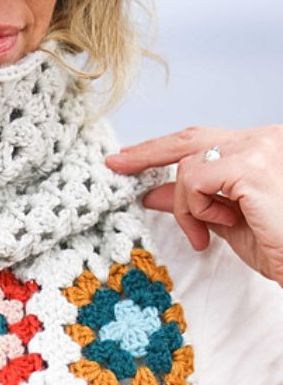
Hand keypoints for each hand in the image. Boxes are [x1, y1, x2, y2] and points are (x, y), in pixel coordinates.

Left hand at [106, 126, 282, 285]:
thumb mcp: (225, 220)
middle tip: (117, 164)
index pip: (199, 139)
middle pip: (188, 137)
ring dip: (185, 204)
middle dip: (148, 152)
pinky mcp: (250, 167)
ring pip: (187, 165)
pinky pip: (196, 179)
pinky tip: (219, 225)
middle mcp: (259, 138)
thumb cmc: (279, 247)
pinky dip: (197, 207)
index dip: (162, 148)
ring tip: (205, 233)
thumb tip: (150, 192)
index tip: (129, 159)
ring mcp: (257, 148)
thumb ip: (192, 201)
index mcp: (257, 147)